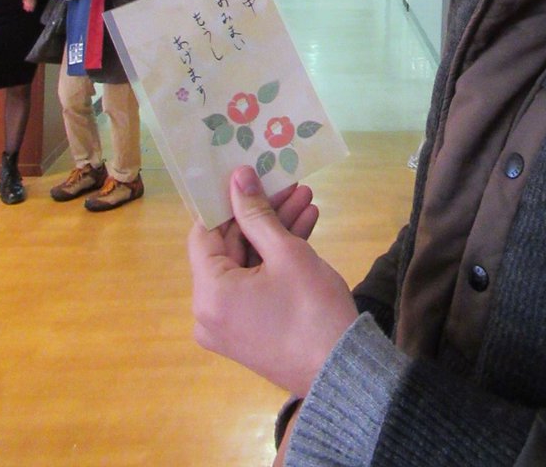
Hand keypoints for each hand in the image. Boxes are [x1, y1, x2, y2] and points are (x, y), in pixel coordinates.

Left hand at [188, 166, 357, 396]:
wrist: (342, 370)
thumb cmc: (311, 308)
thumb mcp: (286, 252)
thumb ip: (257, 213)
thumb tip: (237, 176)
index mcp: (209, 293)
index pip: (204, 233)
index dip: (226, 202)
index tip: (251, 177)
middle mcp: (209, 311)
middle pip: (229, 246)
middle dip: (262, 213)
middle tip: (291, 184)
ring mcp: (229, 323)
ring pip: (247, 263)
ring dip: (275, 231)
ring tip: (307, 199)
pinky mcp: (249, 329)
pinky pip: (255, 283)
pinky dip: (276, 259)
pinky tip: (307, 226)